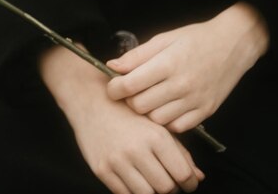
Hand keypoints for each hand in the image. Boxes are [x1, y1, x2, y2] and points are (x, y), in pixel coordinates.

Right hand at [39, 46, 203, 193]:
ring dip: (152, 191)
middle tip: (167, 181)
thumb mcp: (157, 125)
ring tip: (150, 180)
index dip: (190, 184)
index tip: (187, 184)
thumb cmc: (127, 113)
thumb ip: (180, 152)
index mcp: (156, 137)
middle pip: (166, 188)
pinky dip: (132, 191)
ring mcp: (117, 161)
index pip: (183, 174)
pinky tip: (133, 179)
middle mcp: (137, 150)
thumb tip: (196, 178)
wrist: (91, 102)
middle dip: (171, 188)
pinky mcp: (101, 169)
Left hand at [107, 3, 268, 132]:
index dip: (114, 89)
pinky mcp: (206, 111)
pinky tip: (166, 107)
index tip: (113, 87)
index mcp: (167, 64)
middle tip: (132, 92)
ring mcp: (195, 100)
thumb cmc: (195, 39)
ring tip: (149, 98)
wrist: (233, 44)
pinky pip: (177, 127)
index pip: (130, 85)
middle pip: (140, 106)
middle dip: (129, 100)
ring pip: (156, 119)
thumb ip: (136, 56)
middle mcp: (181, 85)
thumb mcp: (163, 39)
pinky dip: (167, 120)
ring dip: (147, 111)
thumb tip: (111, 67)